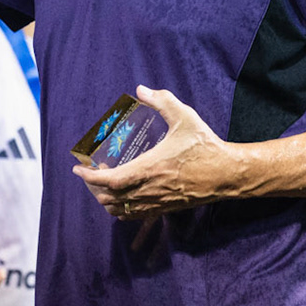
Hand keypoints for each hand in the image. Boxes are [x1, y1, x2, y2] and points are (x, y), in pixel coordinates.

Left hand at [74, 86, 233, 218]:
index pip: (109, 181)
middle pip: (108, 198)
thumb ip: (162, 101)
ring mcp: (156, 202)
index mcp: (149, 168)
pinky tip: (123, 195)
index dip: (90, 177)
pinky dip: (121, 209)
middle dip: (94, 187)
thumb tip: (141, 89)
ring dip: (106, 199)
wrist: (227, 174)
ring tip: (105, 182)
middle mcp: (149, 189)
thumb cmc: (205, 145)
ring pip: (119, 210)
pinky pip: (134, 216)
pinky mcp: (165, 209)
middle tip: (92, 171)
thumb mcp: (184, 117)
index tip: (78, 169)